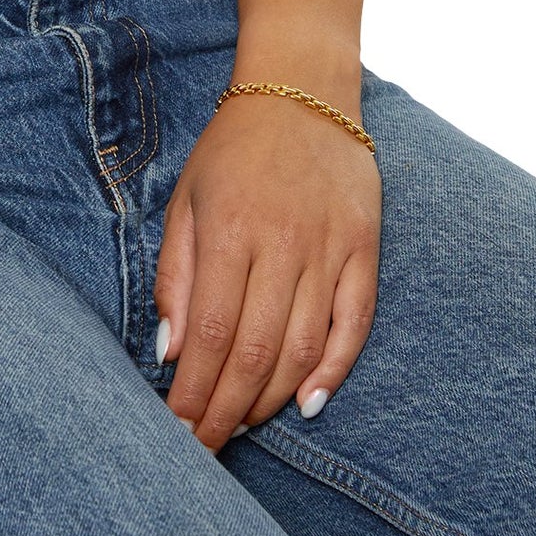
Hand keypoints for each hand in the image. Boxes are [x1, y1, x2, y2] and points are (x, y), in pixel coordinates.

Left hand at [153, 87, 381, 449]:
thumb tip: (170, 350)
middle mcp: (282, 243)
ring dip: (271, 398)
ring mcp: (329, 247)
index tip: (178, 428)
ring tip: (244, 425)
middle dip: (227, 409)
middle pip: (255, 351)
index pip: (211, 332)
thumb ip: (176, 274)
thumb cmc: (233, 148)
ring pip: (303, 347)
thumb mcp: (187, 198)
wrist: (301, 90)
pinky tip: (308, 402)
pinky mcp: (364, 248)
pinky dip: (334, 370)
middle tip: (207, 445)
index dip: (195, 390)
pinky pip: (355, 324)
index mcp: (230, 229)